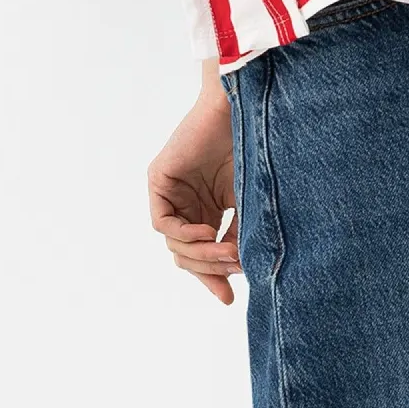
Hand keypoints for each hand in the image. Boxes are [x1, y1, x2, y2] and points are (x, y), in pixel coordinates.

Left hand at [147, 86, 241, 303]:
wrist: (242, 109)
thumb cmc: (250, 148)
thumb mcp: (246, 203)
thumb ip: (237, 235)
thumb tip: (240, 273)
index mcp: (206, 210)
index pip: (200, 255)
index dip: (213, 278)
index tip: (230, 298)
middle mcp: (185, 204)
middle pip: (185, 255)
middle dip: (208, 270)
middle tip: (233, 271)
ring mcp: (170, 192)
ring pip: (174, 243)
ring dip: (201, 254)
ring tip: (227, 252)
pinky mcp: (158, 179)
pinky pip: (163, 222)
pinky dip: (184, 234)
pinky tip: (208, 233)